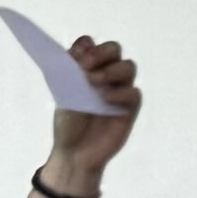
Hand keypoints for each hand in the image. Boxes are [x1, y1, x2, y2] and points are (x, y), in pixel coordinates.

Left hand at [41, 38, 142, 189]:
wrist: (74, 153)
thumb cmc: (68, 123)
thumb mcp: (63, 95)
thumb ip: (70, 73)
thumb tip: (78, 54)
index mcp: (87, 68)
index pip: (90, 44)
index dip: (85, 46)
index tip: (74, 57)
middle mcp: (105, 74)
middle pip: (114, 49)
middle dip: (101, 52)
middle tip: (86, 66)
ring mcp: (119, 90)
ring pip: (128, 66)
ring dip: (111, 70)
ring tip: (93, 82)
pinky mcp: (129, 108)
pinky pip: (133, 93)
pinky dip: (120, 93)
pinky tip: (105, 99)